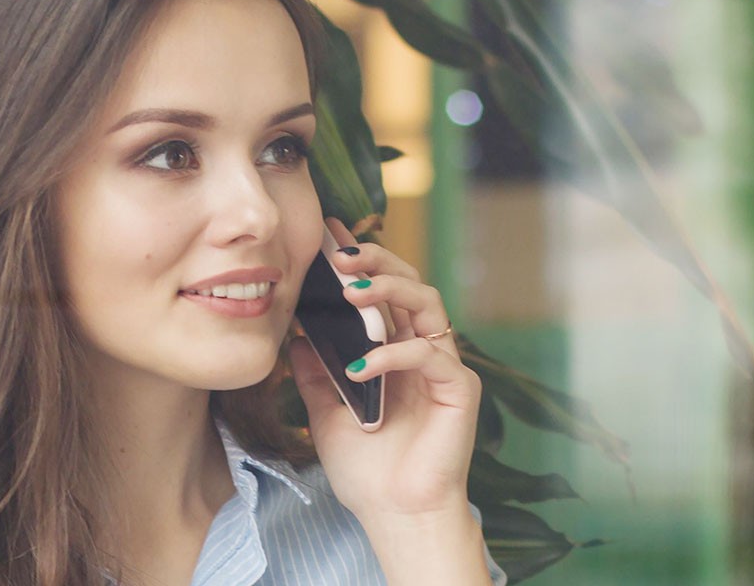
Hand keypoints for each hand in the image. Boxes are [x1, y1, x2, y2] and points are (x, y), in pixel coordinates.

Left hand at [290, 218, 480, 522]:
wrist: (395, 516)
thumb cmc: (367, 470)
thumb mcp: (326, 413)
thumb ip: (316, 374)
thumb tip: (296, 335)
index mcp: (396, 352)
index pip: (382, 294)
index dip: (361, 263)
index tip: (327, 238)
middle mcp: (423, 351)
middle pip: (410, 283)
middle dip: (377, 260)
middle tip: (340, 252)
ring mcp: (443, 367)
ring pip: (427, 303)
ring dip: (389, 288)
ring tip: (351, 290)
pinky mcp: (458, 389)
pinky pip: (428, 354)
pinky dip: (392, 353)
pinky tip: (360, 366)